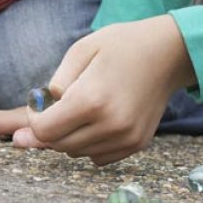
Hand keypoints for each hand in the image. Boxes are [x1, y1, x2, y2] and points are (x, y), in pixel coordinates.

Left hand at [13, 15, 196, 164]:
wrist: (169, 53)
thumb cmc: (120, 46)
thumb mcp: (80, 51)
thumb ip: (55, 83)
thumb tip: (37, 111)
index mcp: (91, 100)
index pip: (44, 130)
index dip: (33, 119)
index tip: (39, 104)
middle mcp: (110, 125)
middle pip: (58, 145)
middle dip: (49, 128)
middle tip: (56, 106)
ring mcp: (126, 138)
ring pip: (77, 152)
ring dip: (68, 136)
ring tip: (79, 109)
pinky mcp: (137, 144)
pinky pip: (98, 157)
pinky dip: (89, 144)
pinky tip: (95, 121)